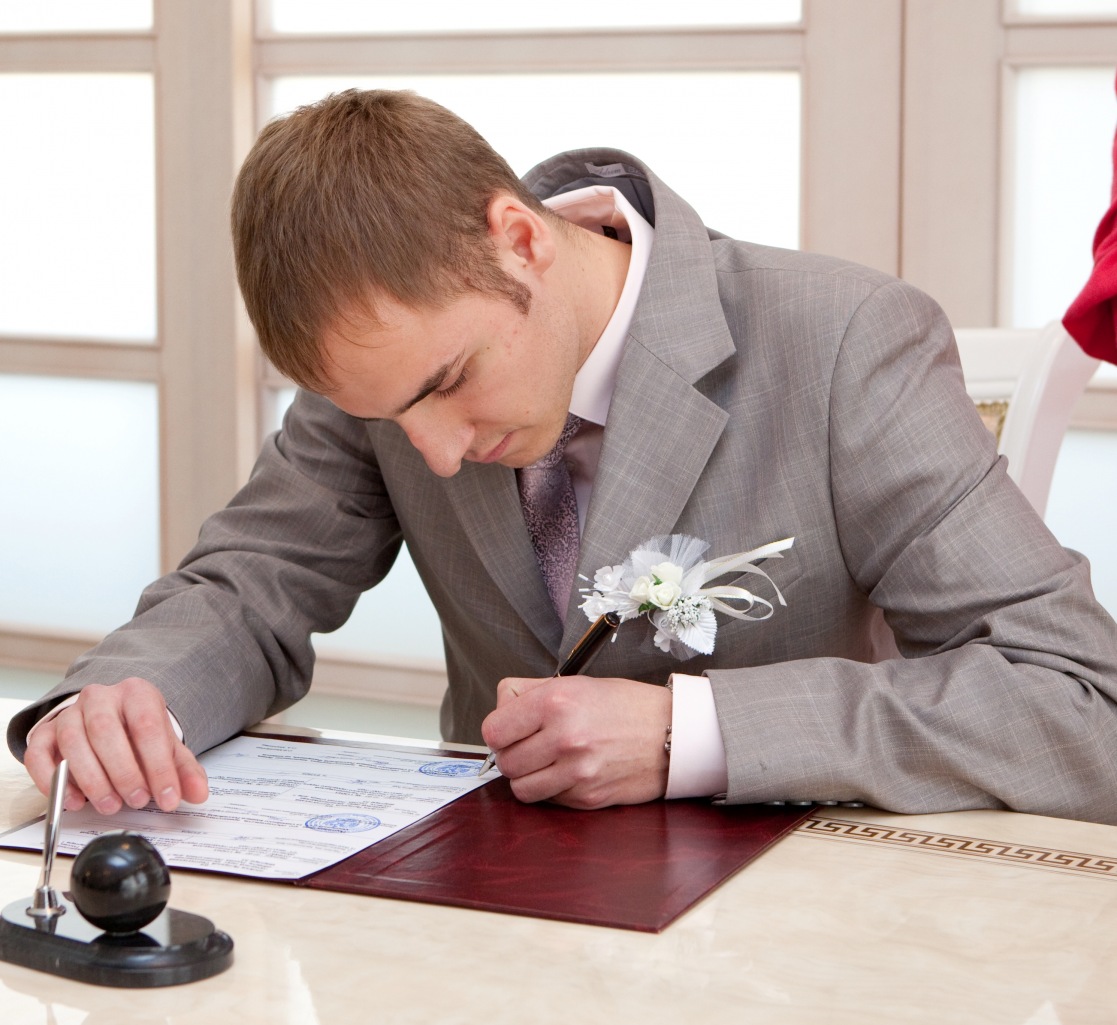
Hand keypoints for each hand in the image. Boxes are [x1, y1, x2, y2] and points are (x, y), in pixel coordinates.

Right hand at [23, 678, 208, 814]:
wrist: (112, 721)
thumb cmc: (140, 735)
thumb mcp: (168, 748)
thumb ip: (184, 771)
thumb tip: (199, 794)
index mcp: (136, 693)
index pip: (147, 726)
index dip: (158, 765)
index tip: (167, 797)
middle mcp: (100, 697)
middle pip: (106, 731)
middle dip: (123, 772)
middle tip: (137, 801)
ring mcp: (69, 713)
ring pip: (73, 741)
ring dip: (91, 779)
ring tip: (110, 805)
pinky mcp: (45, 733)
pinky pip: (39, 754)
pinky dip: (52, 780)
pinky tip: (73, 801)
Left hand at [480, 675, 671, 808]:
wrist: (672, 733)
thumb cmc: (627, 706)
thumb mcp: (577, 682)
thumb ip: (531, 692)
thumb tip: (501, 708)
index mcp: (557, 702)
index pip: (494, 730)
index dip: (499, 730)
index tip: (509, 729)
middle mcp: (565, 737)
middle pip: (504, 761)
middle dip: (512, 753)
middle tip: (530, 744)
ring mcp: (576, 771)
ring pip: (521, 788)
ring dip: (528, 776)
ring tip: (547, 760)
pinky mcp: (587, 796)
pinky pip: (548, 800)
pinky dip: (551, 789)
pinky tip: (569, 771)